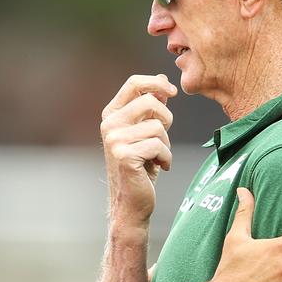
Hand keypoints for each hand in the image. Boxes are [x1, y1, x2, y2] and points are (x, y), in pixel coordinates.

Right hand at [100, 75, 176, 223]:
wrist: (131, 202)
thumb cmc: (140, 166)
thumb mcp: (146, 131)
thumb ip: (151, 106)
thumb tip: (161, 80)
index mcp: (112, 114)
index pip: (133, 83)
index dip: (156, 83)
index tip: (172, 91)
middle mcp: (109, 124)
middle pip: (149, 101)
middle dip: (166, 119)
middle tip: (162, 138)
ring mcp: (114, 140)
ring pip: (158, 127)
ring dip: (166, 144)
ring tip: (157, 157)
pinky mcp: (124, 155)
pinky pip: (159, 146)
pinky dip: (166, 158)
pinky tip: (159, 167)